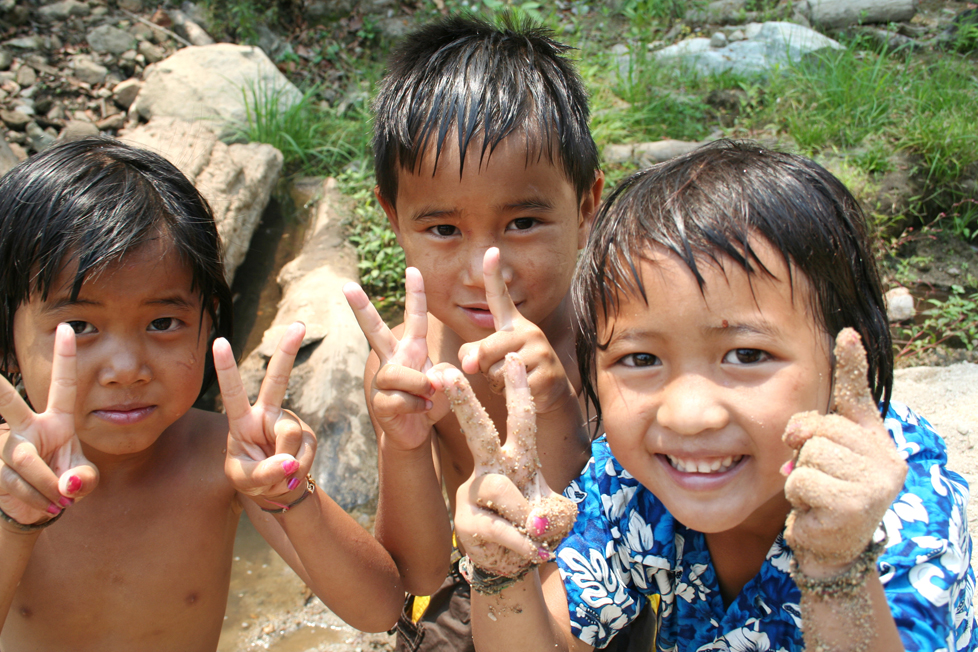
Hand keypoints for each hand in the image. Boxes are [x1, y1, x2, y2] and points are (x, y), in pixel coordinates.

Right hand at [0, 324, 97, 526]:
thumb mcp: (83, 478)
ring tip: (60, 501)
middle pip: (11, 405)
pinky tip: (47, 505)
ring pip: (25, 461)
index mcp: (56, 420)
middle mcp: (27, 428)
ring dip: (46, 485)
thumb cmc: (64, 480)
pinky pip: (19, 485)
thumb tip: (67, 486)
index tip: (67, 328)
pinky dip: (38, 499)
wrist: (39, 506)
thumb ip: (83, 479)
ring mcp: (9, 449)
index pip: (62, 385)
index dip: (65, 358)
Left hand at [213, 322, 315, 500]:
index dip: (227, 368)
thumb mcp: (244, 480)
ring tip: (276, 474)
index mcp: (242, 421)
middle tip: (299, 325)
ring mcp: (290, 423)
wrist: (278, 490)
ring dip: (283, 463)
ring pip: (290, 435)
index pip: (233, 392)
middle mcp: (267, 414)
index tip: (219, 341)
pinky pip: (304, 451)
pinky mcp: (308, 436)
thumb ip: (262, 472)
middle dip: (288, 352)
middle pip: (277, 379)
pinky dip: (297, 469)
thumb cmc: (251, 479)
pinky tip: (291, 473)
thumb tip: (289, 462)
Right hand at [344, 268, 446, 450]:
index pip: (415, 317)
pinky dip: (416, 405)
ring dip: (417, 384)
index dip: (415, 294)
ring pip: (395, 373)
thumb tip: (435, 379)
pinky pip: (398, 398)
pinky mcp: (380, 402)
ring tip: (429, 396)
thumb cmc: (430, 402)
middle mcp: (394, 359)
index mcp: (412, 348)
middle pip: (374, 330)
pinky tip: (422, 411)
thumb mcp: (446, 384)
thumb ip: (446, 375)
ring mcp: (383, 380)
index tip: (413, 269)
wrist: (414, 433)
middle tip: (347, 285)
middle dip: (361, 308)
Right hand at [431, 354, 576, 577]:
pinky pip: (501, 528)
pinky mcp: (468, 522)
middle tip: (447, 372)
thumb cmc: (532, 524)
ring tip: (539, 531)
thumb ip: (552, 511)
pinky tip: (538, 551)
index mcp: (516, 457)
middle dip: (463, 400)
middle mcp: (491, 468)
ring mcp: (474, 493)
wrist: (511, 562)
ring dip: (524, 512)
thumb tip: (536, 522)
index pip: (518, 418)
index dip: (518, 388)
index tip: (513, 355)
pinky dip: (524, 543)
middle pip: (478, 430)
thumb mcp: (553, 512)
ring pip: (498, 486)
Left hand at [458, 248, 576, 415]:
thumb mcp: (490, 358)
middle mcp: (529, 330)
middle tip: (497, 369)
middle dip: (483, 365)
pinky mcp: (547, 373)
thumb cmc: (513, 371)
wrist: (551, 394)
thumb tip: (469, 363)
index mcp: (513, 323)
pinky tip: (523, 389)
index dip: (493, 274)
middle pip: (487, 348)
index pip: (499, 296)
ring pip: (497, 370)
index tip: (491, 250)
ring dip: (496, 382)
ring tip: (513, 379)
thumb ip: (472, 353)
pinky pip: (511, 386)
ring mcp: (540, 351)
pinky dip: (509, 393)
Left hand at [782, 328, 907, 572]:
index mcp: (872, 438)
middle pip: (816, 428)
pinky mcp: (857, 503)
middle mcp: (883, 455)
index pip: (858, 395)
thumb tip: (796, 430)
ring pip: (807, 455)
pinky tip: (816, 511)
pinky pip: (802, 481)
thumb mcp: (820, 459)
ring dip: (799, 478)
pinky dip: (799, 497)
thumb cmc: (823, 496)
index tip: (845, 333)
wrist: (832, 550)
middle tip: (815, 476)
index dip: (851, 362)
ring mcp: (875, 480)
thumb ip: (816, 434)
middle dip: (802, 453)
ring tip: (816, 495)